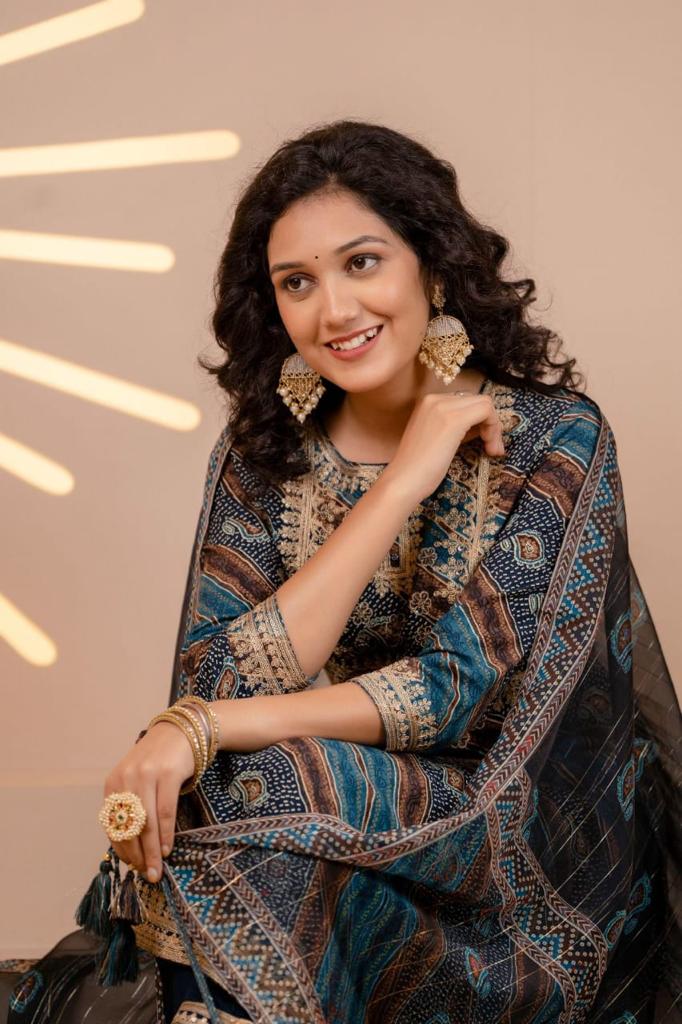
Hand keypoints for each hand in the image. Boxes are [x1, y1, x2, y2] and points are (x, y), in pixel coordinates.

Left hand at [102, 721, 194, 881]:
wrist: (181, 731)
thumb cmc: (158, 760)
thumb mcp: (136, 779)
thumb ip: (130, 805)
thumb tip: (131, 845)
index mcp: (113, 783)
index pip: (113, 824)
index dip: (122, 849)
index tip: (132, 866)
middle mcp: (126, 779)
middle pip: (129, 827)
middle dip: (137, 855)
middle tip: (146, 875)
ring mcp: (146, 776)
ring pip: (146, 824)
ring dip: (152, 852)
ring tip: (157, 870)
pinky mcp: (167, 774)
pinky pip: (165, 813)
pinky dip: (166, 835)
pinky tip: (168, 849)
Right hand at [383, 392, 504, 503]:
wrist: (404, 480)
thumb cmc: (419, 467)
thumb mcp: (438, 438)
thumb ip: (456, 426)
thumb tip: (482, 425)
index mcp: (428, 402)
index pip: (467, 400)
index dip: (481, 420)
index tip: (485, 442)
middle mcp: (435, 398)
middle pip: (478, 400)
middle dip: (491, 423)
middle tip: (492, 447)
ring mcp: (444, 406)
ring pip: (485, 404)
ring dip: (494, 427)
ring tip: (492, 449)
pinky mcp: (454, 419)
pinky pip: (487, 411)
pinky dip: (494, 429)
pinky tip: (489, 447)